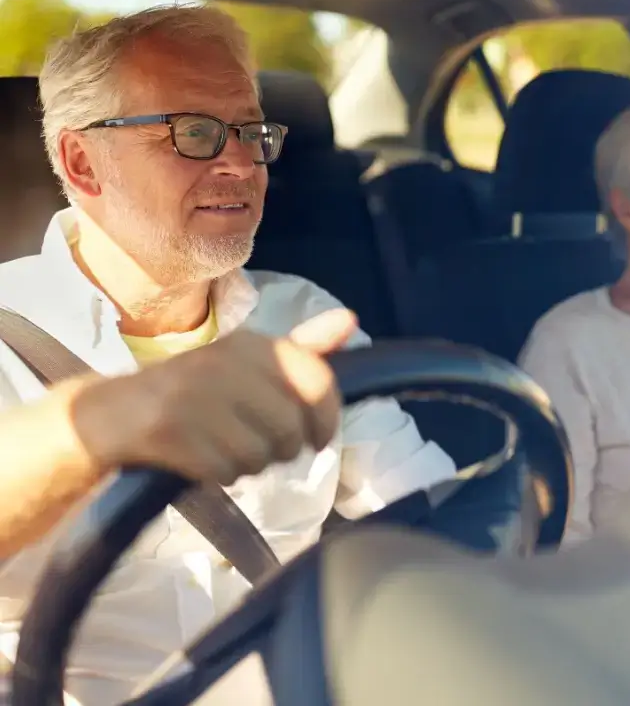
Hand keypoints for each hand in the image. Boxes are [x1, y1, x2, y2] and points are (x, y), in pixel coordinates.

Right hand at [64, 308, 357, 485]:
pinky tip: (206, 461)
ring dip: (250, 465)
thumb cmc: (196, 390)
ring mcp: (193, 396)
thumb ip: (302, 349)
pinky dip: (222, 475)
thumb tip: (349, 320)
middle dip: (285, 450)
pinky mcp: (167, 431)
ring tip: (229, 449)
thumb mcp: (249, 363)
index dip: (327, 418)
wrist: (113, 413)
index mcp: (250, 344)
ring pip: (260, 456)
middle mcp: (224, 362)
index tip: (320, 437)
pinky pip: (225, 473)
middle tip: (266, 448)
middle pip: (291, 429)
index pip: (317, 380)